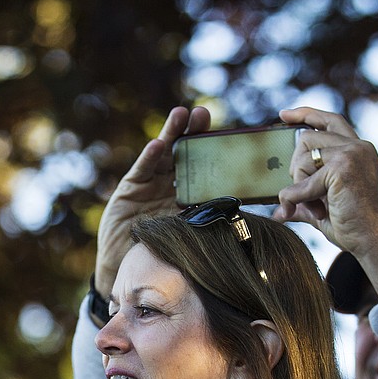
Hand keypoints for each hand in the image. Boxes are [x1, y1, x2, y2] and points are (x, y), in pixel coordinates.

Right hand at [93, 106, 212, 295]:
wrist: (129, 264)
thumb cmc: (163, 252)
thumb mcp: (191, 232)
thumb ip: (211, 217)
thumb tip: (248, 211)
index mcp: (188, 192)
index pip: (202, 166)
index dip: (212, 149)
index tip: (227, 133)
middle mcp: (169, 182)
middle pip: (183, 152)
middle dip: (192, 132)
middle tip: (202, 114)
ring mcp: (150, 182)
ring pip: (163, 153)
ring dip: (171, 133)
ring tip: (180, 115)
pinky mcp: (130, 187)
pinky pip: (142, 169)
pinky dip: (149, 157)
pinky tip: (157, 145)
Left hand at [274, 107, 377, 298]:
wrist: (375, 242)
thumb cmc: (354, 226)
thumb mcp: (323, 208)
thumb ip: (303, 200)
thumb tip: (279, 208)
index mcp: (358, 150)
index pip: (329, 120)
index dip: (305, 114)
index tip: (284, 115)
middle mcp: (358, 146)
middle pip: (307, 137)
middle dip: (297, 167)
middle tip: (307, 193)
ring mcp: (352, 154)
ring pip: (303, 157)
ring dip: (299, 185)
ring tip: (317, 205)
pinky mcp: (343, 168)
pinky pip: (301, 181)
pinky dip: (297, 198)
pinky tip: (313, 210)